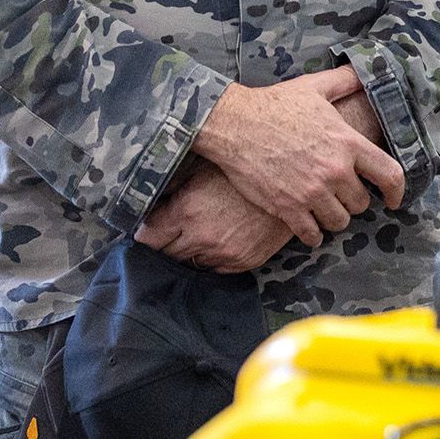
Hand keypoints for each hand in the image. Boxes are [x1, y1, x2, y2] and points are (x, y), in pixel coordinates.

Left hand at [137, 165, 292, 273]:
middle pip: (166, 255)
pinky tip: (219, 240)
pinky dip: (213, 258)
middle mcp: (202, 236)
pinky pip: (216, 269)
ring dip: (190, 252)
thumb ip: (173, 187)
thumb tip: (150, 198)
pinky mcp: (244, 261)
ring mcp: (225, 252)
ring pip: (191, 264)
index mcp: (187, 210)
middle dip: (166, 244)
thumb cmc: (245, 172)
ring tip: (199, 234)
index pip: (147, 238)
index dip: (146, 234)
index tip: (150, 230)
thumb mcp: (203, 169)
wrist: (293, 182)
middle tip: (172, 232)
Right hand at [194, 76, 407, 246]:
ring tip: (325, 209)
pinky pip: (311, 234)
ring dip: (334, 217)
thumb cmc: (274, 104)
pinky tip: (310, 228)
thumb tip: (362, 73)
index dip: (397, 191)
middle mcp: (335, 170)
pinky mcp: (287, 207)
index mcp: (348, 143)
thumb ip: (344, 81)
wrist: (233, 123)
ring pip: (339, 221)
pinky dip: (313, 235)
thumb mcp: (314, 87)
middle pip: (361, 203)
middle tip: (340, 194)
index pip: (390, 175)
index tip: (394, 200)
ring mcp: (311, 191)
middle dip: (353, 200)